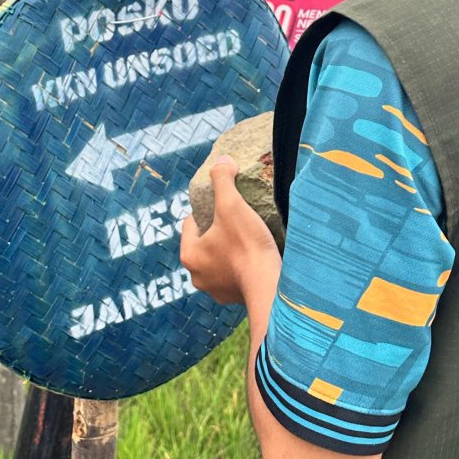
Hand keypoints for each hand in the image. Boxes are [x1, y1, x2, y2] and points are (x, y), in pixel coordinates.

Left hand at [179, 157, 280, 304]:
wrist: (270, 286)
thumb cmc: (247, 244)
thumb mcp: (232, 204)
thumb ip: (223, 180)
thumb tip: (221, 160)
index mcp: (189, 254)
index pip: (191, 223)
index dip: (205, 210)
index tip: (223, 204)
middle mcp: (196, 276)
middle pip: (204, 243)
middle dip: (217, 232)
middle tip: (237, 221)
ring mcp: (215, 290)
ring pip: (218, 262)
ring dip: (228, 252)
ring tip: (247, 239)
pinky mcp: (233, 299)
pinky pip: (233, 276)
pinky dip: (241, 267)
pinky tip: (254, 258)